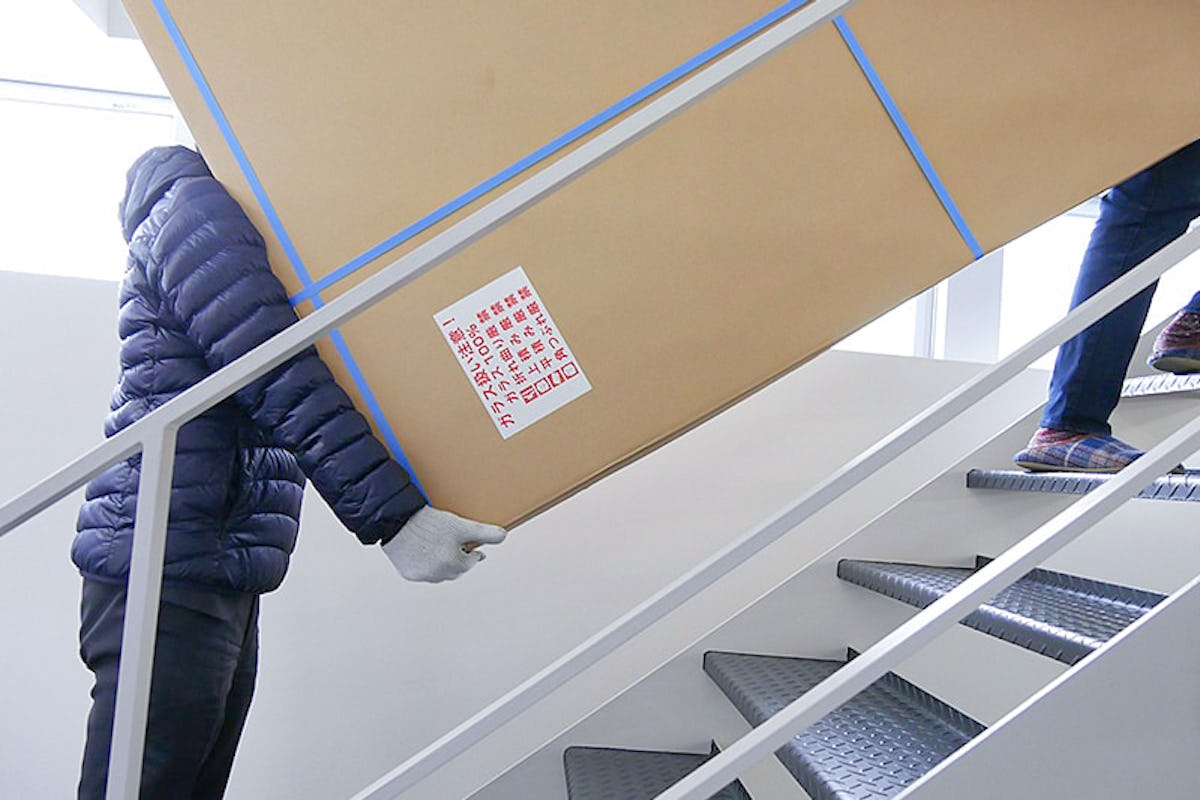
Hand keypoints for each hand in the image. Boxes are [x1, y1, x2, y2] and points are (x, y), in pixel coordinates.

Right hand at [382, 506, 506, 582]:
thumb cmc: (427, 521)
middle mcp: (438, 574)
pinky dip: (427, 564)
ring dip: (443, 563)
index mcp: (452, 563)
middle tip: (456, 544)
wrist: (396, 519)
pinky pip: (424, 572)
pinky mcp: (408, 573)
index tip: (472, 546)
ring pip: (440, 573)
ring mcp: (422, 575)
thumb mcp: (460, 525)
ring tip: (439, 545)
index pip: (472, 561)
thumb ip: (484, 532)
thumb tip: (503, 536)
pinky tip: (424, 550)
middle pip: (457, 569)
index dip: (473, 551)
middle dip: (459, 558)